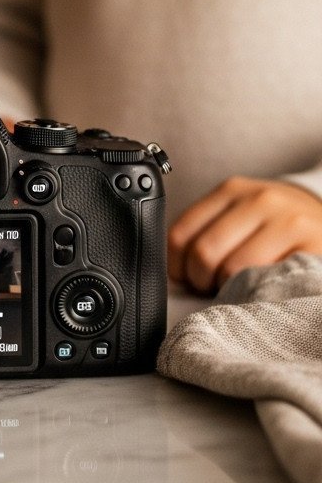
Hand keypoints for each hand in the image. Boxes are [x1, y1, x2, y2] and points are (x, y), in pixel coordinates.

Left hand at [168, 176, 321, 292]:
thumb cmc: (276, 224)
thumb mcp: (241, 213)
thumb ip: (209, 231)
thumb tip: (173, 270)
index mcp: (232, 190)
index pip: (181, 234)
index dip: (177, 266)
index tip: (187, 277)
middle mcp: (259, 200)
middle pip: (204, 252)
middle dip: (202, 281)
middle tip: (214, 288)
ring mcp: (287, 222)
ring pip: (233, 269)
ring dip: (229, 290)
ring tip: (239, 288)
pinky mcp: (310, 245)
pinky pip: (268, 280)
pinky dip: (257, 292)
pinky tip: (261, 290)